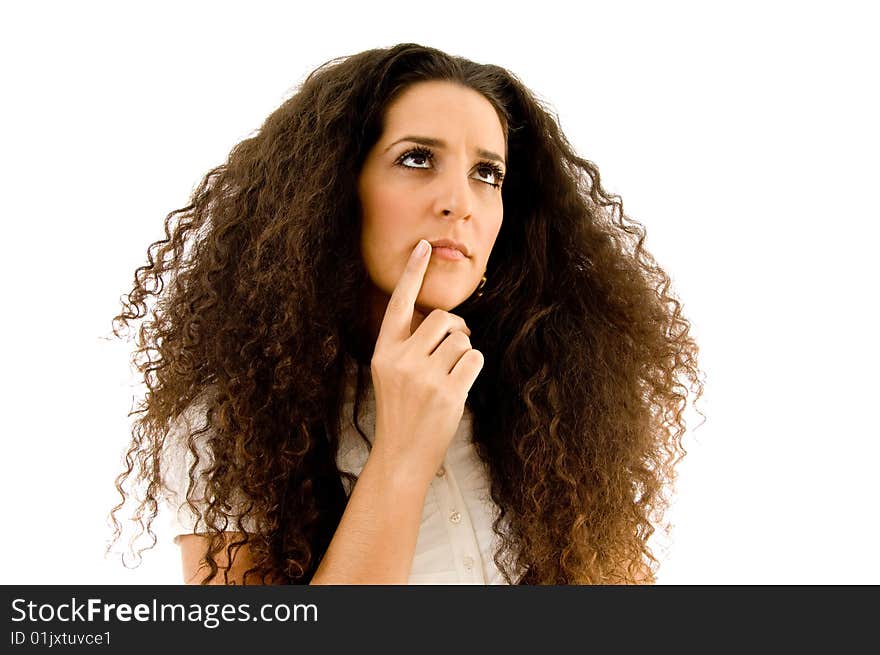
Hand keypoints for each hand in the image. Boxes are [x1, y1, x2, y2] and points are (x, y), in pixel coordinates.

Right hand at [369, 239, 484, 484]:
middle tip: (453, 348)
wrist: (401, 455)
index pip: (399, 303)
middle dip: (455, 330)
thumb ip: (410, 345)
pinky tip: (459, 384)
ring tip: (451, 375)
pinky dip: (473, 367)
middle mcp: (402, 359)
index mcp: (384, 351)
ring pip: (462, 339)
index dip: (413, 273)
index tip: (424, 246)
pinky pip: (474, 359)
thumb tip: (445, 321)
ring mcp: (424, 377)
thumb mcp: (391, 373)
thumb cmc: (401, 411)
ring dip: (464, 352)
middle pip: (443, 318)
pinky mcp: (447, 392)